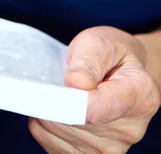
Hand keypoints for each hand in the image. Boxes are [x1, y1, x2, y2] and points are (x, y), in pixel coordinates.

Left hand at [29, 26, 160, 152]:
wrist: (121, 70)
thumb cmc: (110, 53)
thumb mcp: (101, 43)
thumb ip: (88, 61)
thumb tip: (74, 84)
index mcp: (140, 94)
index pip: (97, 108)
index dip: (70, 98)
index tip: (56, 85)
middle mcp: (132, 128)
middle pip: (76, 124)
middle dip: (55, 102)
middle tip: (54, 81)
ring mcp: (115, 147)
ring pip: (63, 137)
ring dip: (48, 114)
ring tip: (57, 94)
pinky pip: (56, 148)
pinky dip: (46, 129)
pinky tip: (54, 110)